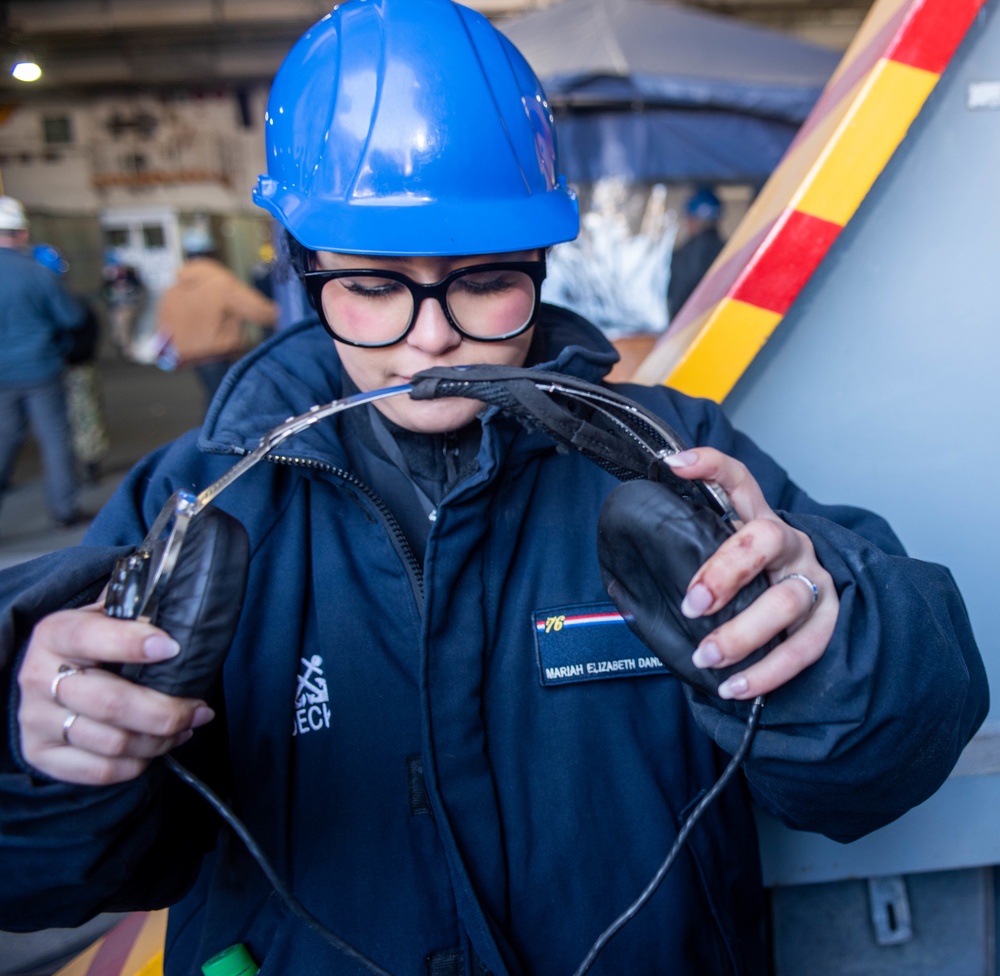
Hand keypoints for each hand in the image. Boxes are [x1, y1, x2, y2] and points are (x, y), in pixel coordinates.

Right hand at [17, 604, 213, 785]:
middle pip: (110, 703)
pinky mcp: (40, 753)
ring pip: (112, 743)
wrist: (47, 673)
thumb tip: (184, 598)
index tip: (173, 648)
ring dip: (161, 740)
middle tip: (200, 709)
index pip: (91, 637)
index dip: (132, 644)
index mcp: (56, 633)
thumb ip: (137, 610)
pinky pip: (100, 771)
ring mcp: (36, 719)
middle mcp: (38, 677)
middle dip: (167, 712)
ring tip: (187, 726)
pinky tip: (158, 747)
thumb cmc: (92, 642)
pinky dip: (138, 763)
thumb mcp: (107, 616)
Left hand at [664, 448, 837, 699]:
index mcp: (756, 519)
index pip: (737, 481)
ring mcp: (812, 580)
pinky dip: (768, 671)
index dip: (710, 467)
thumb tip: (622, 576)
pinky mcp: (829, 620)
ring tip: (707, 656)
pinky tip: (736, 687)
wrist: (807, 609)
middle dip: (727, 571)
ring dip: (743, 633)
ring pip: (787, 600)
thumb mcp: (718, 558)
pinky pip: (803, 648)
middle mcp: (789, 543)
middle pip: (766, 539)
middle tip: (693, 603)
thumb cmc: (747, 582)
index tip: (674, 466)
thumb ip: (685, 558)